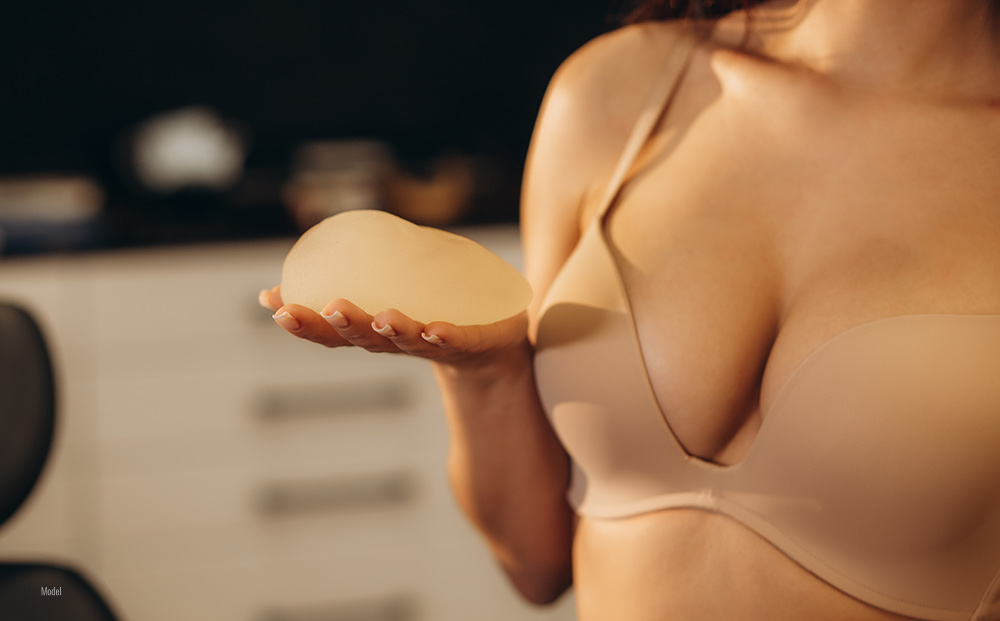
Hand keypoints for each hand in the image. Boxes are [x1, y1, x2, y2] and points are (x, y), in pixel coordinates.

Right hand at [259, 285, 528, 366]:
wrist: (494, 347)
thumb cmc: (437, 312)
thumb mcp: (399, 288)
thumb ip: (371, 268)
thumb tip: (330, 239)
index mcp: (375, 330)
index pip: (331, 329)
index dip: (302, 320)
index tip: (272, 302)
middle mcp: (397, 341)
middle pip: (361, 338)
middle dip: (338, 326)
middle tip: (321, 308)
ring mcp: (433, 344)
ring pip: (404, 340)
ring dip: (387, 329)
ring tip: (379, 316)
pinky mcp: (470, 343)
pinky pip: (455, 340)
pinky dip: (443, 336)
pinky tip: (435, 330)